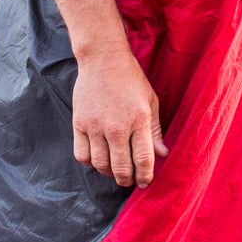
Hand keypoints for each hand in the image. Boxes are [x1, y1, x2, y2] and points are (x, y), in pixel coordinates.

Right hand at [71, 45, 166, 187]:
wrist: (103, 59)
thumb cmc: (131, 79)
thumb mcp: (151, 101)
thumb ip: (155, 130)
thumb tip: (162, 154)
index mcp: (138, 120)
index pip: (143, 159)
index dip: (145, 176)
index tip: (144, 182)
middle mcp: (116, 126)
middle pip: (120, 167)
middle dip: (126, 179)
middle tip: (128, 180)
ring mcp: (95, 126)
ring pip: (100, 164)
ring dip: (108, 172)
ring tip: (113, 170)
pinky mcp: (78, 123)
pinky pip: (81, 154)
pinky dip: (89, 162)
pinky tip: (96, 157)